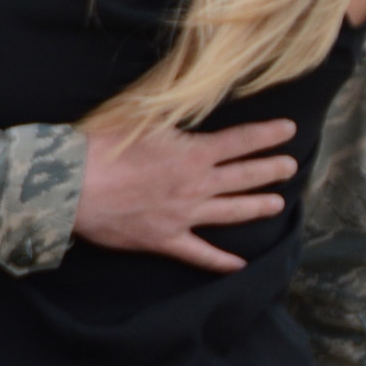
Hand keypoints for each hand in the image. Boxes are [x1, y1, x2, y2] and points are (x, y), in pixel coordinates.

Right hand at [74, 119, 298, 271]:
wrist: (75, 184)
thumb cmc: (103, 145)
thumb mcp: (141, 116)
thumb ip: (172, 114)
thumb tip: (191, 100)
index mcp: (192, 153)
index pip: (241, 141)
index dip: (267, 134)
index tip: (289, 130)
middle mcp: (196, 185)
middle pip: (244, 176)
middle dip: (270, 170)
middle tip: (290, 167)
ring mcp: (184, 215)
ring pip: (231, 211)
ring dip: (257, 206)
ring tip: (277, 203)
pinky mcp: (165, 239)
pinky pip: (200, 254)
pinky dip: (221, 261)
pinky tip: (239, 265)